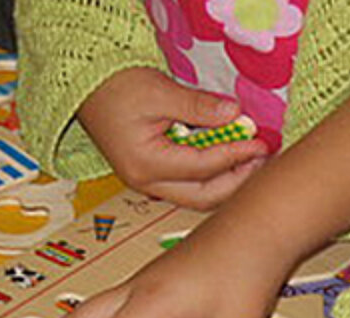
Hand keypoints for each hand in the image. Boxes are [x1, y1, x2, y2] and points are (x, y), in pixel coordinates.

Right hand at [78, 67, 268, 209]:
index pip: (202, 167)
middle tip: (262, 159)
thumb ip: (199, 107)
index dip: (235, 155)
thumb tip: (236, 115)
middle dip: (237, 182)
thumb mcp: (160, 91)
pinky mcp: (154, 177)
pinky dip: (214, 177)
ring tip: (252, 161)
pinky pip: (191, 186)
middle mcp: (146, 182)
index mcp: (145, 164)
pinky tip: (232, 161)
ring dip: (228, 183)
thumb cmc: (116, 87)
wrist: (87, 88)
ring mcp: (149, 184)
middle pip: (203, 197)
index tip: (260, 143)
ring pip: (198, 197)